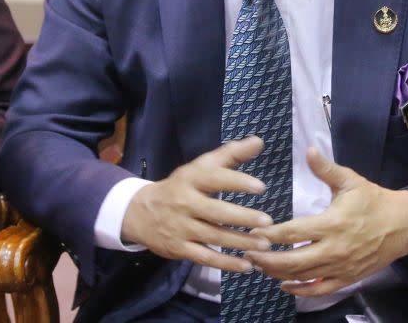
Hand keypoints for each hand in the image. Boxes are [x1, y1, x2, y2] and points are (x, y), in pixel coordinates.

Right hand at [121, 136, 273, 272]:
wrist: (140, 212)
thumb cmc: (180, 186)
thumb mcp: (200, 167)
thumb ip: (230, 154)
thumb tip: (259, 142)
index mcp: (191, 179)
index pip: (214, 178)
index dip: (236, 182)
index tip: (260, 187)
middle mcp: (185, 203)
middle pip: (216, 211)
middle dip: (242, 217)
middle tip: (267, 221)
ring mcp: (182, 227)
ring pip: (214, 236)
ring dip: (240, 241)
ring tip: (264, 243)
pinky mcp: (180, 248)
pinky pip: (206, 257)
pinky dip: (226, 263)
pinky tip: (246, 265)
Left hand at [245, 148, 407, 296]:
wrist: (403, 225)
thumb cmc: (374, 200)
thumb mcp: (351, 181)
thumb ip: (326, 169)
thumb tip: (308, 149)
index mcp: (332, 223)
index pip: (293, 232)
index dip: (271, 234)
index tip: (253, 232)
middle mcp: (334, 249)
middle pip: (293, 260)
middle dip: (267, 259)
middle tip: (247, 252)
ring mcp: (341, 267)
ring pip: (303, 276)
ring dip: (278, 273)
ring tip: (259, 266)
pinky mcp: (347, 278)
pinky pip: (321, 289)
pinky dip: (301, 291)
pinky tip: (285, 286)